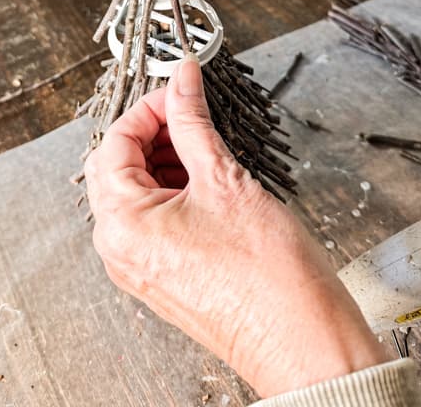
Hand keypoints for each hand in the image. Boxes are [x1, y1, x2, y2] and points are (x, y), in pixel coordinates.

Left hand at [85, 55, 386, 398]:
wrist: (304, 342)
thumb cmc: (269, 275)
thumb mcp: (224, 178)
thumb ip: (193, 121)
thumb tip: (182, 79)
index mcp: (122, 223)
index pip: (116, 142)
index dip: (149, 107)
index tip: (181, 90)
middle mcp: (120, 248)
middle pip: (119, 166)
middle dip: (154, 133)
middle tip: (191, 114)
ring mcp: (139, 266)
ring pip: (136, 192)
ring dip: (165, 161)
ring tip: (206, 147)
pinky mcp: (162, 275)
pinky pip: (153, 220)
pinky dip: (173, 190)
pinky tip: (207, 179)